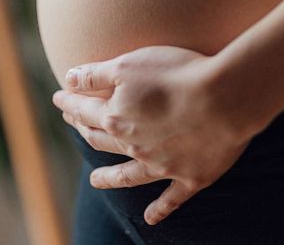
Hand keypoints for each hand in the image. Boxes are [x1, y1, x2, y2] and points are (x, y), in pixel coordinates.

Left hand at [51, 45, 255, 225]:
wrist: (224, 99)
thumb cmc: (176, 74)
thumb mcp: (127, 64)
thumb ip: (95, 75)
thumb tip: (67, 79)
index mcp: (116, 118)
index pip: (83, 111)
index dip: (69, 103)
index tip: (59, 98)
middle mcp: (134, 146)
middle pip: (102, 140)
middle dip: (84, 130)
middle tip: (75, 125)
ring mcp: (162, 166)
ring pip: (127, 175)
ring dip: (109, 178)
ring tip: (95, 180)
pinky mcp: (190, 177)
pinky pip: (171, 199)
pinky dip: (159, 210)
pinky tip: (150, 219)